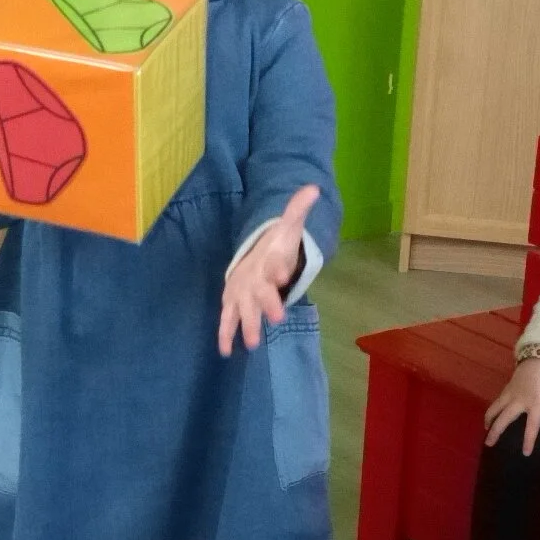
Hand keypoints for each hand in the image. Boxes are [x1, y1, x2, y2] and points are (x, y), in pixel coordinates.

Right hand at [218, 185, 318, 354]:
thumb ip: (298, 210)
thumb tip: (314, 188)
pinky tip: (225, 352)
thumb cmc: (274, 245)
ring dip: (247, 325)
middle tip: (277, 317)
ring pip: (242, 309)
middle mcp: (251, 277)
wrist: (251, 255)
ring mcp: (240, 292)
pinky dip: (225, 335)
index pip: (273, 262)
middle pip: (259, 291)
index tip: (282, 275)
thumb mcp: (287, 227)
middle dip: (267, 303)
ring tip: (253, 343)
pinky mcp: (233, 304)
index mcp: (266, 258)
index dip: (277, 268)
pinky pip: (227, 320)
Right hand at [484, 357, 539, 453]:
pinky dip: (493, 409)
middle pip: (504, 418)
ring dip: (490, 419)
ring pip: (496, 407)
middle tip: (489, 444)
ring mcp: (512, 391)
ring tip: (486, 429)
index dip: (528, 440)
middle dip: (496, 432)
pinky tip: (492, 414)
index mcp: (536, 401)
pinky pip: (498, 400)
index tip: (525, 453)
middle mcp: (520, 398)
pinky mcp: (509, 385)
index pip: (532, 425)